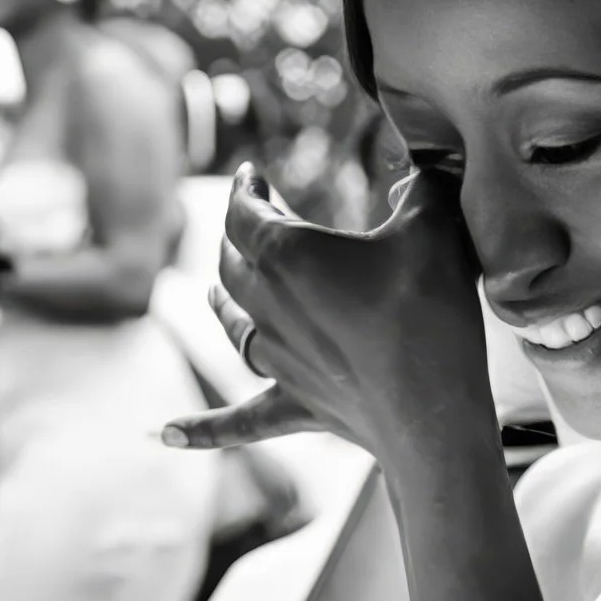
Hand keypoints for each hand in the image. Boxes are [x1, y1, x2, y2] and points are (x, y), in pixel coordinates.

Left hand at [167, 165, 490, 458]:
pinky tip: (167, 434)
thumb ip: (422, 187)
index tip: (249, 175)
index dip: (244, 189)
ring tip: (214, 290)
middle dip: (235, 237)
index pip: (245, 210)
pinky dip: (203, 427)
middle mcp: (267, 305)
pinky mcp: (295, 404)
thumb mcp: (434, 228)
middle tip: (247, 222)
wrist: (431, 411)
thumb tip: (425, 166)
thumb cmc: (429, 314)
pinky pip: (240, 419)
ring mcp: (276, 360)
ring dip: (221, 302)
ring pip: (231, 324)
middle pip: (231, 264)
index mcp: (288, 253)